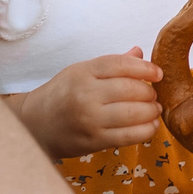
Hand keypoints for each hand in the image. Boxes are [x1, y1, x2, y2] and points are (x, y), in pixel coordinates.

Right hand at [7, 50, 161, 157]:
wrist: (35, 124)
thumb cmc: (61, 94)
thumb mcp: (80, 72)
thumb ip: (111, 64)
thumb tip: (139, 52)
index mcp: (83, 72)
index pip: (121, 64)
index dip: (145, 68)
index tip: (157, 74)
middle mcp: (86, 94)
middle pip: (130, 89)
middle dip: (149, 92)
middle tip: (153, 95)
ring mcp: (90, 119)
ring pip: (133, 113)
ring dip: (151, 111)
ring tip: (154, 109)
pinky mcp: (94, 141)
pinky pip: (129, 136)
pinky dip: (146, 130)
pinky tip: (150, 125)